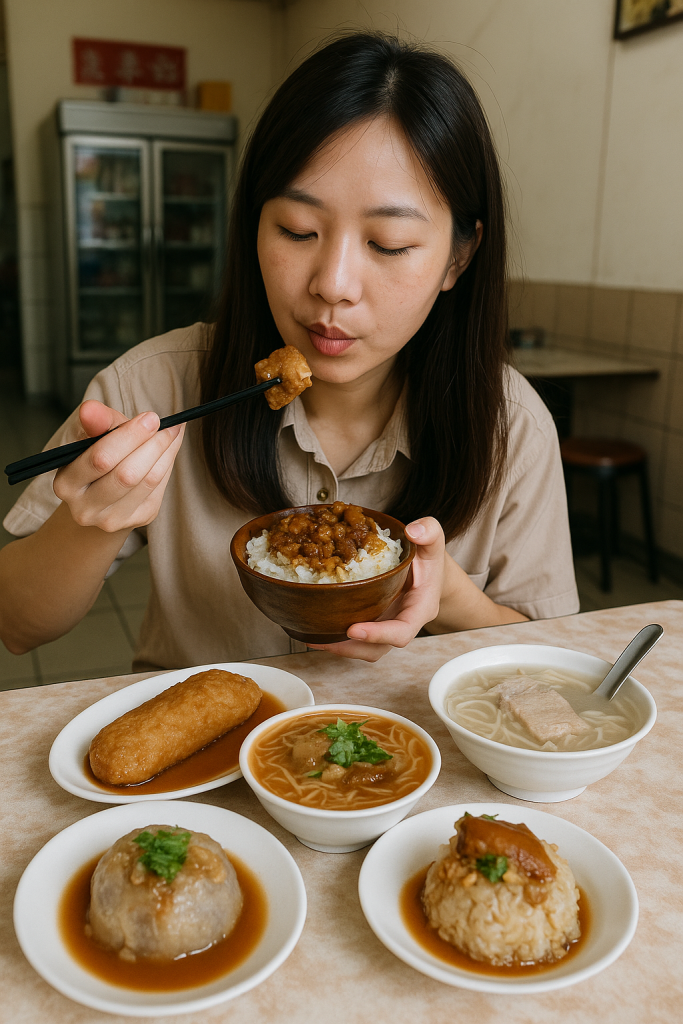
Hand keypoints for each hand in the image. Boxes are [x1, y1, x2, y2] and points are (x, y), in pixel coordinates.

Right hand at [52, 399, 184, 533]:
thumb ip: (94, 421)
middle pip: (126, 474)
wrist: (102, 496)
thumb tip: (90, 408)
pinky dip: (168, 462)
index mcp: (66, 483)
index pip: (101, 459)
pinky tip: (170, 448)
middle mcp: (85, 508)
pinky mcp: (138, 519)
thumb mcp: (92, 436)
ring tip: (172, 431)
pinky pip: (159, 487)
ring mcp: (112, 519)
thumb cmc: (98, 456)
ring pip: (147, 481)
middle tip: (166, 424)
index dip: (129, 436)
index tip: (150, 417)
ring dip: (165, 451)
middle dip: (151, 444)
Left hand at [306, 516, 444, 662]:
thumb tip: (414, 531)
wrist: (428, 571)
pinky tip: (314, 629)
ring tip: (311, 638)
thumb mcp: (432, 541)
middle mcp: (402, 624)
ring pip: (364, 649)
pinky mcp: (373, 623)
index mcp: (419, 610)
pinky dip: (336, 637)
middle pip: (378, 649)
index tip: (353, 629)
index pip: (401, 632)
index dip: (378, 635)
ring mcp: (386, 626)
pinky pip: (355, 639)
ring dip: (338, 647)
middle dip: (350, 648)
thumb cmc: (428, 559)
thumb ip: (430, 532)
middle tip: (321, 639)